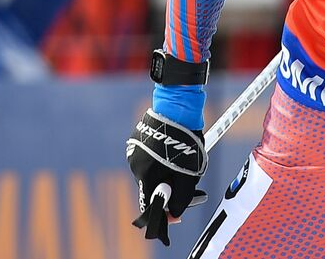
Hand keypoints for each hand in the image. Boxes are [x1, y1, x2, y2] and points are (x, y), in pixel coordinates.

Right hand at [126, 109, 207, 245]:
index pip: (149, 205)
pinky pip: (150, 158)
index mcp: (147, 176)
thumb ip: (182, 196)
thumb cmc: (186, 141)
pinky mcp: (137, 142)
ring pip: (152, 172)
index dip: (161, 214)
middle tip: (188, 182)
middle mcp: (136, 166)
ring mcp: (135, 153)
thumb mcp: (190, 173)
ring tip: (184, 157)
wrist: (178, 108)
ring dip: (166, 171)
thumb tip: (176, 213)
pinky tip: (175, 147)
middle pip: (152, 188)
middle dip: (169, 189)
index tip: (171, 218)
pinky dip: (161, 158)